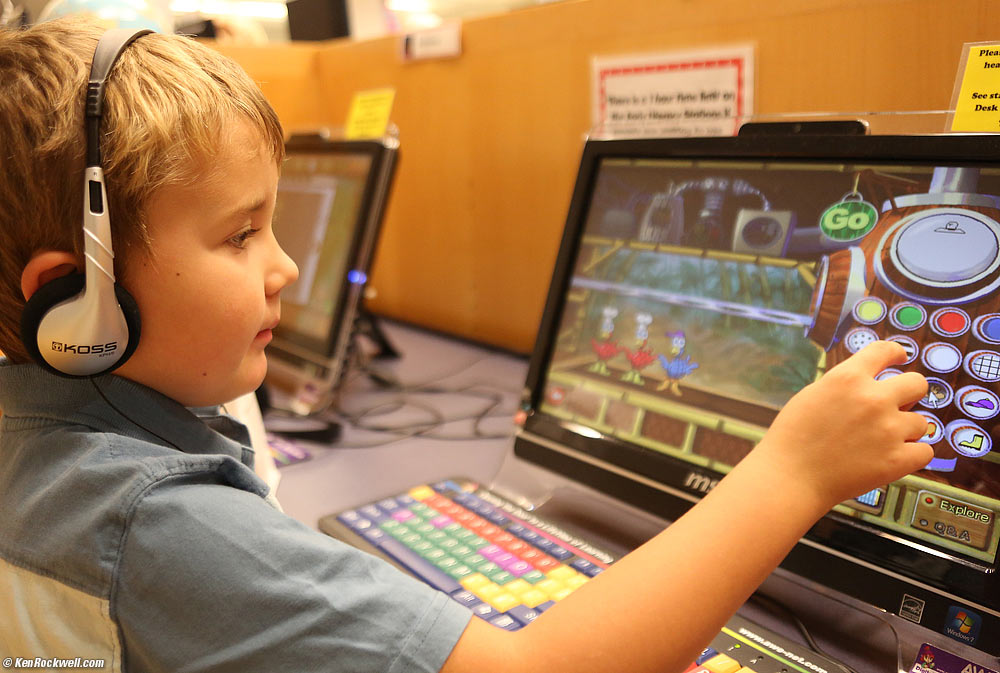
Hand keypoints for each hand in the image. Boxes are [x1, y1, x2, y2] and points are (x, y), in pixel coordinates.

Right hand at [755, 340, 931, 508]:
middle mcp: (873, 399)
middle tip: (899, 405)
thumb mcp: (813, 395)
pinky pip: (925, 451)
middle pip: (917, 383)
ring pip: (921, 422)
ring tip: (883, 441)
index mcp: (848, 378)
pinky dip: (912, 455)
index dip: (896, 352)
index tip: (900, 357)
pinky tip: (894, 457)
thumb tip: (868, 383)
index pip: (884, 351)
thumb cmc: (793, 438)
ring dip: (906, 430)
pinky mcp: (897, 459)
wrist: (790, 476)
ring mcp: (888, 429)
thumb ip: (844, 385)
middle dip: (910, 393)